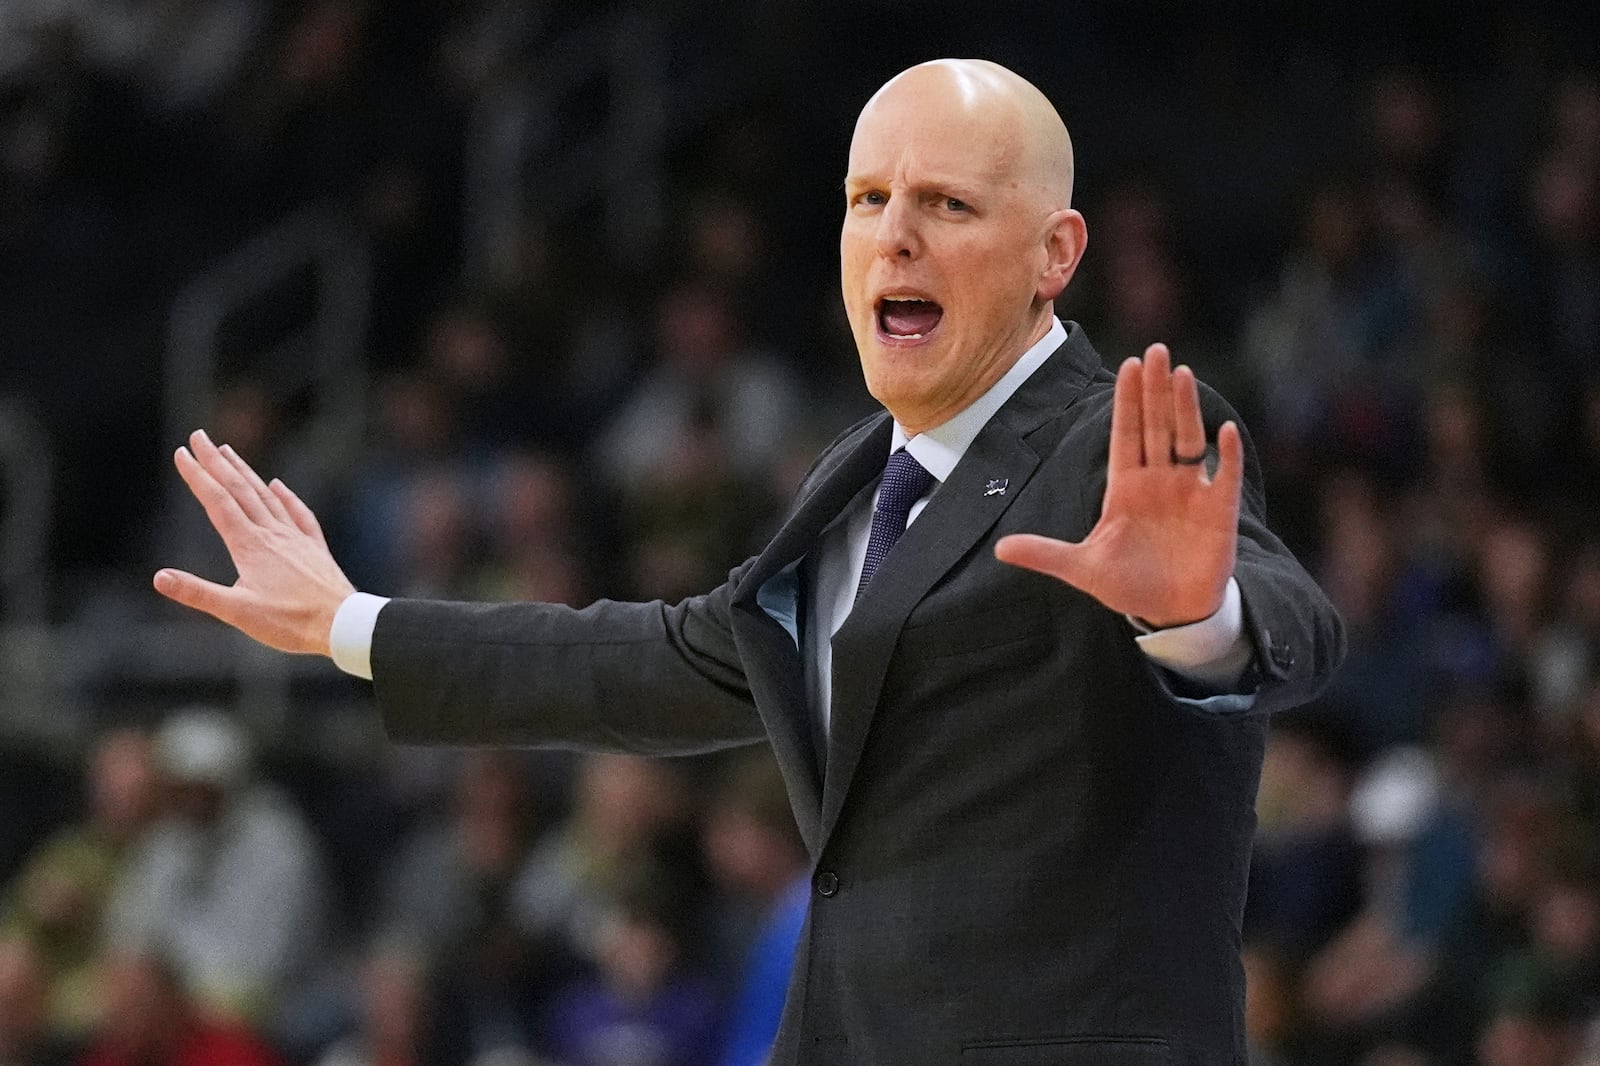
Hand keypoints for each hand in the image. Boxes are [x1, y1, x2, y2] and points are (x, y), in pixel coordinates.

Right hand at [152, 430, 354, 655]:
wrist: (343, 624)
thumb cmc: (291, 623)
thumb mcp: (237, 612)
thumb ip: (198, 593)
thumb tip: (159, 577)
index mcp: (250, 546)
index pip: (217, 502)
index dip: (198, 476)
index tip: (182, 452)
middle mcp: (273, 534)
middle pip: (240, 490)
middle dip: (216, 461)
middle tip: (199, 435)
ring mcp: (296, 538)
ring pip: (266, 496)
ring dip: (245, 473)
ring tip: (230, 451)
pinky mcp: (314, 548)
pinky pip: (298, 514)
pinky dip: (286, 497)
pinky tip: (279, 486)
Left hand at [994, 344, 1242, 628]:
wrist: (1170, 612)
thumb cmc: (1127, 584)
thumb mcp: (1083, 569)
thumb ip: (1045, 554)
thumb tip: (999, 549)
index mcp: (1125, 486)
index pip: (1125, 434)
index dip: (1127, 402)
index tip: (1127, 365)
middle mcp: (1158, 481)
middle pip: (1156, 426)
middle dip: (1155, 390)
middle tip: (1156, 350)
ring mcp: (1189, 493)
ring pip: (1188, 440)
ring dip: (1185, 409)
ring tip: (1183, 373)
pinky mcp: (1217, 511)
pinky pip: (1224, 476)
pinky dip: (1226, 456)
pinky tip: (1225, 432)